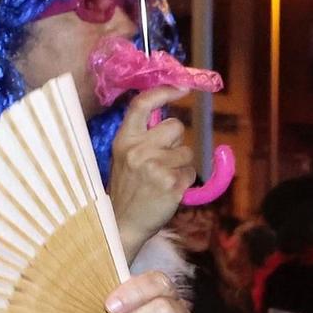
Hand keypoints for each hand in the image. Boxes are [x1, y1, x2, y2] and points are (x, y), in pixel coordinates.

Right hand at [109, 87, 198, 258]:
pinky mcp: (170, 183)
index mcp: (123, 141)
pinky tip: (168, 192)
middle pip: (175, 126)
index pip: (141, 105)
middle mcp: (137, 150)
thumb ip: (143, 139)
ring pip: (187, 152)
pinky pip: (191, 173)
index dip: (163, 91)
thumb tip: (169, 123)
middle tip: (163, 161)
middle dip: (176, 142)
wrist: (121, 225)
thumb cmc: (128, 191)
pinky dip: (184, 183)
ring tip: (162, 181)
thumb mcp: (125, 159)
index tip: (182, 87)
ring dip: (181, 166)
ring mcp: (154, 166)